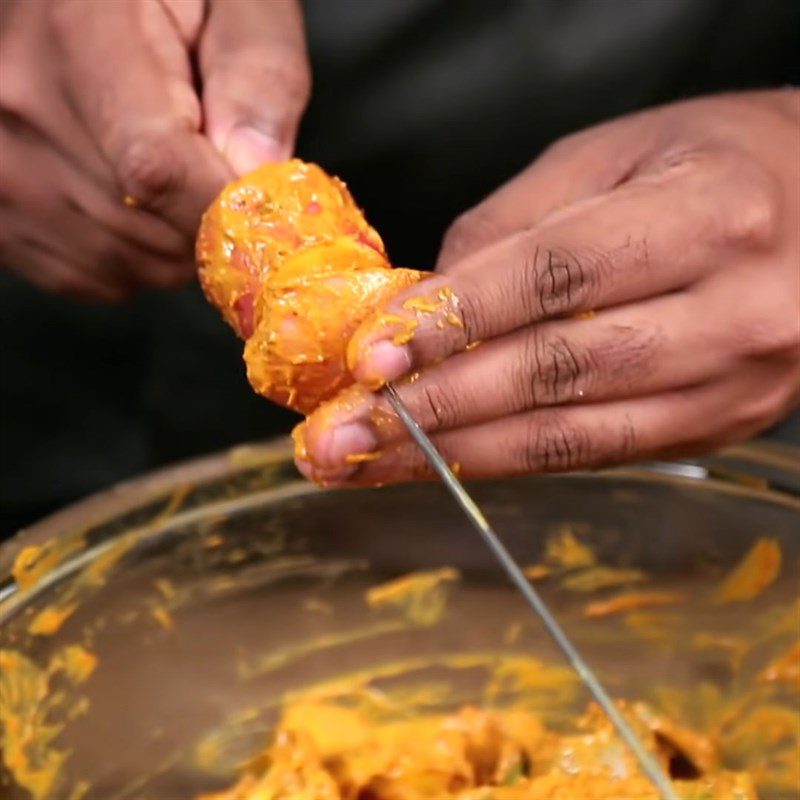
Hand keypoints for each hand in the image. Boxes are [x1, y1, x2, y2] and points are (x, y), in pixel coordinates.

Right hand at [0, 0, 308, 299]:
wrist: (87, 11)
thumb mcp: (236, 2)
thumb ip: (257, 73)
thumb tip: (257, 174)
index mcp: (79, 32)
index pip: (157, 168)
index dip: (227, 206)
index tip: (264, 203)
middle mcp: (17, 104)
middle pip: (151, 228)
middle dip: (212, 219)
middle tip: (216, 164)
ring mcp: (1, 169)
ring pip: (132, 264)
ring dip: (179, 240)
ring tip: (174, 171)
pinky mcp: (1, 216)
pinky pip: (101, 278)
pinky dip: (140, 257)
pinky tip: (137, 197)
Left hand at [297, 91, 799, 483]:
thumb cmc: (716, 164)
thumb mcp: (615, 155)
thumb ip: (512, 224)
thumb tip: (424, 301)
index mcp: (711, 216)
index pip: (553, 277)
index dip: (452, 320)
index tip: (368, 355)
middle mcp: (734, 314)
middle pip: (555, 372)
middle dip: (436, 408)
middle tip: (343, 432)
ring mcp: (730, 386)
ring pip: (571, 436)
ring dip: (458, 454)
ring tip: (371, 462)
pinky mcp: (716, 429)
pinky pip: (594, 454)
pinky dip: (508, 460)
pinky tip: (443, 461)